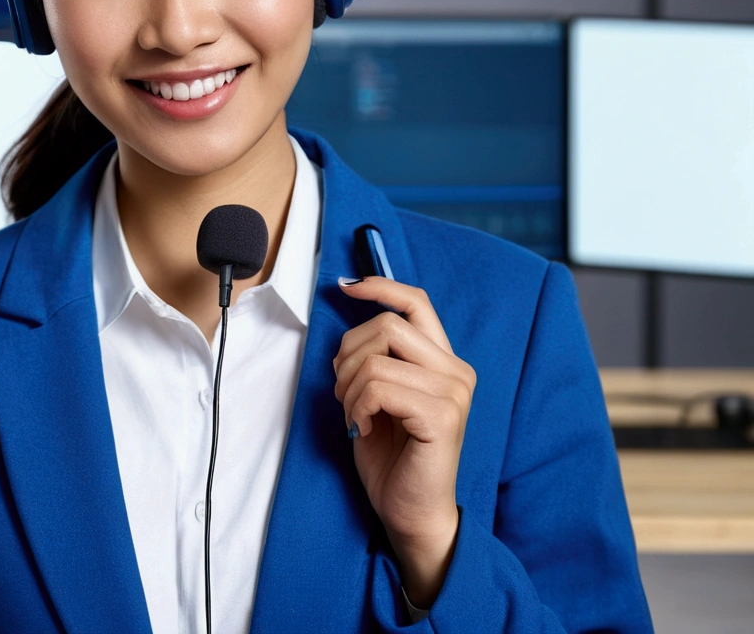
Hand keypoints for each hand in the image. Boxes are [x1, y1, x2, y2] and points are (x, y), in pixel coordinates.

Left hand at [332, 275, 475, 606]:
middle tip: (343, 392)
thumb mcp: (380, 395)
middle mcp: (455, 371)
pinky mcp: (441, 415)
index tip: (346, 287)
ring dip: (348, 388)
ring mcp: (453, 392)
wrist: (411, 513)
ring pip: (376, 359)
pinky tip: (362, 428)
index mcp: (443, 361)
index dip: (380, 287)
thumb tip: (351, 319)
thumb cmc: (392, 456)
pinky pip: (378, 388)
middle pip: (387, 325)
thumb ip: (377, 357)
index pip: (416, 303)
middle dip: (348, 354)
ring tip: (354, 416)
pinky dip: (357, 407)